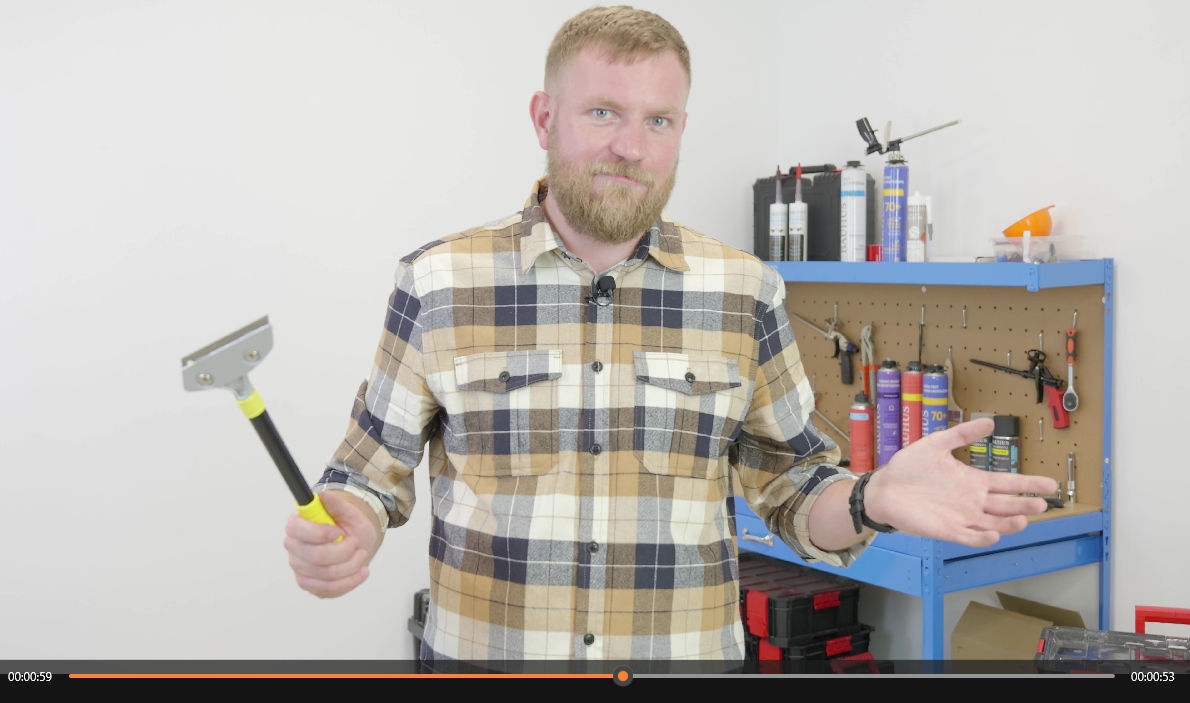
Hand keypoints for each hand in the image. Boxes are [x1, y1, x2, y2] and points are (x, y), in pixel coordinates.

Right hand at [284, 490, 383, 597]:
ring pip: (327, 575)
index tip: (338, 531)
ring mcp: (301, 570)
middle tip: (355, 543)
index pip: (296, 530)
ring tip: (361, 554)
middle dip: (344, 551)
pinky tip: (361, 571)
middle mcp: (295, 549)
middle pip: (316, 557)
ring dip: (352, 565)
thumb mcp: (349, 511)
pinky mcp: (312, 586)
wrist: (355, 542)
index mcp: (297, 526)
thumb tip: (324, 495)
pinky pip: (331, 589)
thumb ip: (336, 504)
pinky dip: (351, 580)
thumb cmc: (348, 525)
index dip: (319, 533)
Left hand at [863, 417, 1058, 547]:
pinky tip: (992, 533)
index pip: (1008, 483)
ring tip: (1022, 520)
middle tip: (1042, 504)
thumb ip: (962, 434)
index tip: (1051, 484)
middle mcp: (972, 501)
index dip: (1029, 484)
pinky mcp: (947, 530)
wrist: (884, 487)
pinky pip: (969, 537)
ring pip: (993, 523)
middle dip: (1025, 505)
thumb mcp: (936, 444)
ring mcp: (961, 517)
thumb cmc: (909, 467)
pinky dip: (982, 537)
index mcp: (973, 480)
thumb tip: (989, 422)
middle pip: (1006, 505)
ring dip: (1008, 524)